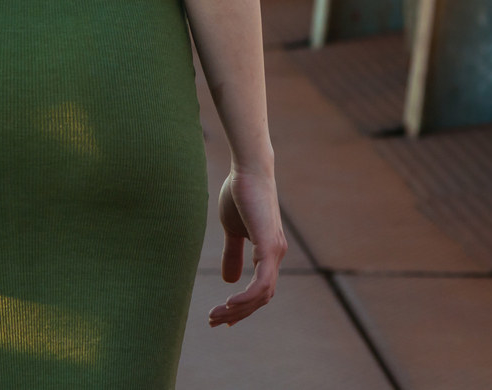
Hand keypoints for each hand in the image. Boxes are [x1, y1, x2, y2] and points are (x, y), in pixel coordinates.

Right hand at [209, 168, 283, 325]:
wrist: (248, 170)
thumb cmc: (240, 194)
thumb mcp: (232, 230)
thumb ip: (233, 253)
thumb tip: (229, 279)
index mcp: (269, 253)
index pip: (260, 290)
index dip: (243, 306)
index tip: (223, 317)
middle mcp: (276, 255)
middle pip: (261, 297)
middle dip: (238, 313)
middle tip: (214, 321)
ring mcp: (275, 252)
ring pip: (262, 295)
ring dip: (239, 309)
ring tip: (216, 314)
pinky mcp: (269, 246)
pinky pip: (261, 283)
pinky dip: (247, 297)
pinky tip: (229, 301)